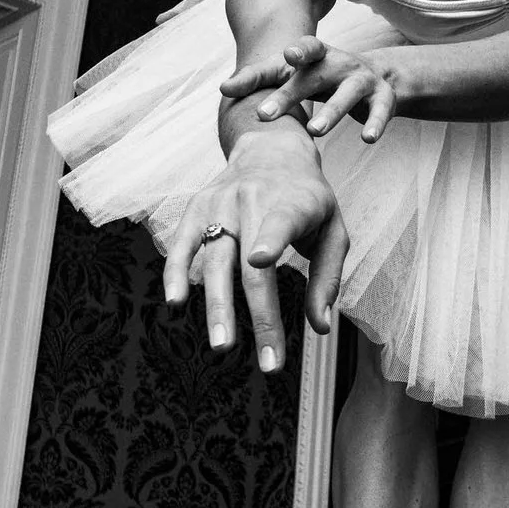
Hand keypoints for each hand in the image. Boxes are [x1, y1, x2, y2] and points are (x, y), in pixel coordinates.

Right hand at [161, 137, 350, 373]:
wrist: (271, 148)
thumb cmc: (309, 199)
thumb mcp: (333, 229)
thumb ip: (327, 277)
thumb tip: (320, 327)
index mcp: (292, 202)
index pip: (279, 222)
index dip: (269, 240)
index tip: (260, 262)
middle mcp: (252, 200)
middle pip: (248, 263)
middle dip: (256, 314)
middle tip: (262, 358)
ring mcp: (219, 204)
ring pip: (214, 260)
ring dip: (216, 307)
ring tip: (222, 346)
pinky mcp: (196, 208)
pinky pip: (182, 245)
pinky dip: (175, 274)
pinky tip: (176, 303)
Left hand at [221, 37, 400, 142]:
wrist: (376, 77)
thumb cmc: (322, 77)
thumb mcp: (294, 74)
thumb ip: (259, 78)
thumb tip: (223, 89)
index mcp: (318, 55)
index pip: (307, 48)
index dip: (298, 50)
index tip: (288, 56)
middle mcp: (340, 63)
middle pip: (316, 76)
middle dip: (293, 94)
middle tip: (266, 114)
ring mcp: (363, 80)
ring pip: (348, 94)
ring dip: (332, 111)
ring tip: (314, 131)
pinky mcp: (383, 99)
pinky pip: (381, 112)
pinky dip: (375, 124)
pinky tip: (368, 139)